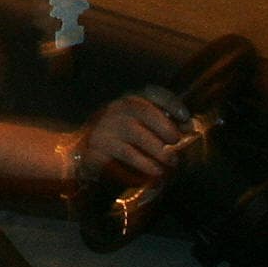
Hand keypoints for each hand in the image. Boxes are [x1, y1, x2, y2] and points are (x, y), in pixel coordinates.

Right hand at [70, 92, 184, 183]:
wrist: (78, 155)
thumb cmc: (116, 142)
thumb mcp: (136, 128)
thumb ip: (160, 126)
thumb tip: (188, 129)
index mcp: (127, 102)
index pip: (151, 93)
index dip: (170, 103)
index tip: (185, 118)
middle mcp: (114, 110)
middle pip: (142, 110)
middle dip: (164, 127)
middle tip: (176, 144)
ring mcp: (104, 127)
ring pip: (134, 133)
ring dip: (157, 149)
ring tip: (170, 163)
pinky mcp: (97, 146)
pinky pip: (125, 154)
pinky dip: (143, 164)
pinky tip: (154, 173)